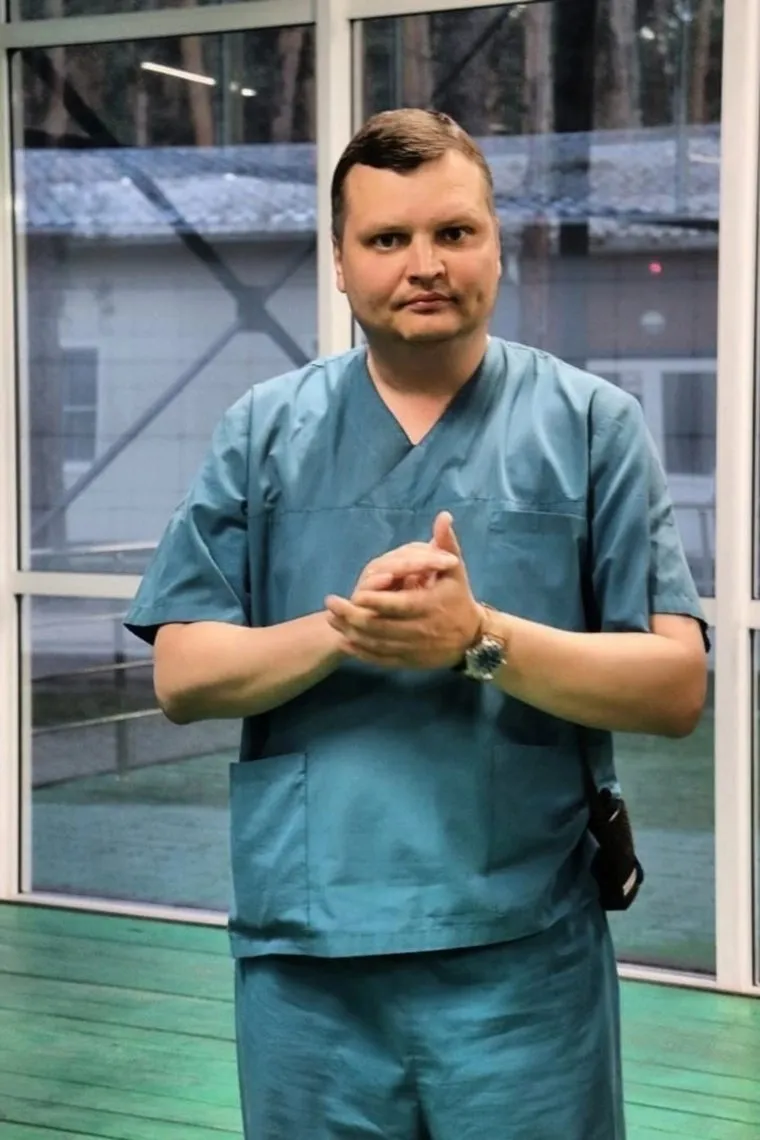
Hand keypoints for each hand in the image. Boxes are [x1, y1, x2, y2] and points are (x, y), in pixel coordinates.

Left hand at [326, 513, 482, 669]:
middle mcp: (421, 630)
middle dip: (353, 616)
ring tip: (332, 619)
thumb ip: (446, 544)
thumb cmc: (458, 598)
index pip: (399, 605)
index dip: (377, 601)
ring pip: (377, 644)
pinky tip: (345, 641)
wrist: (471, 638)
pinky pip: (381, 660)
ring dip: (351, 633)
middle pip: (381, 627)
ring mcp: (413, 649)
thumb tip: (443, 516)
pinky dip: (361, 652)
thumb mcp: (454, 570)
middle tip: (330, 604)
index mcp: (430, 606)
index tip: (357, 593)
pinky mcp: (409, 662)